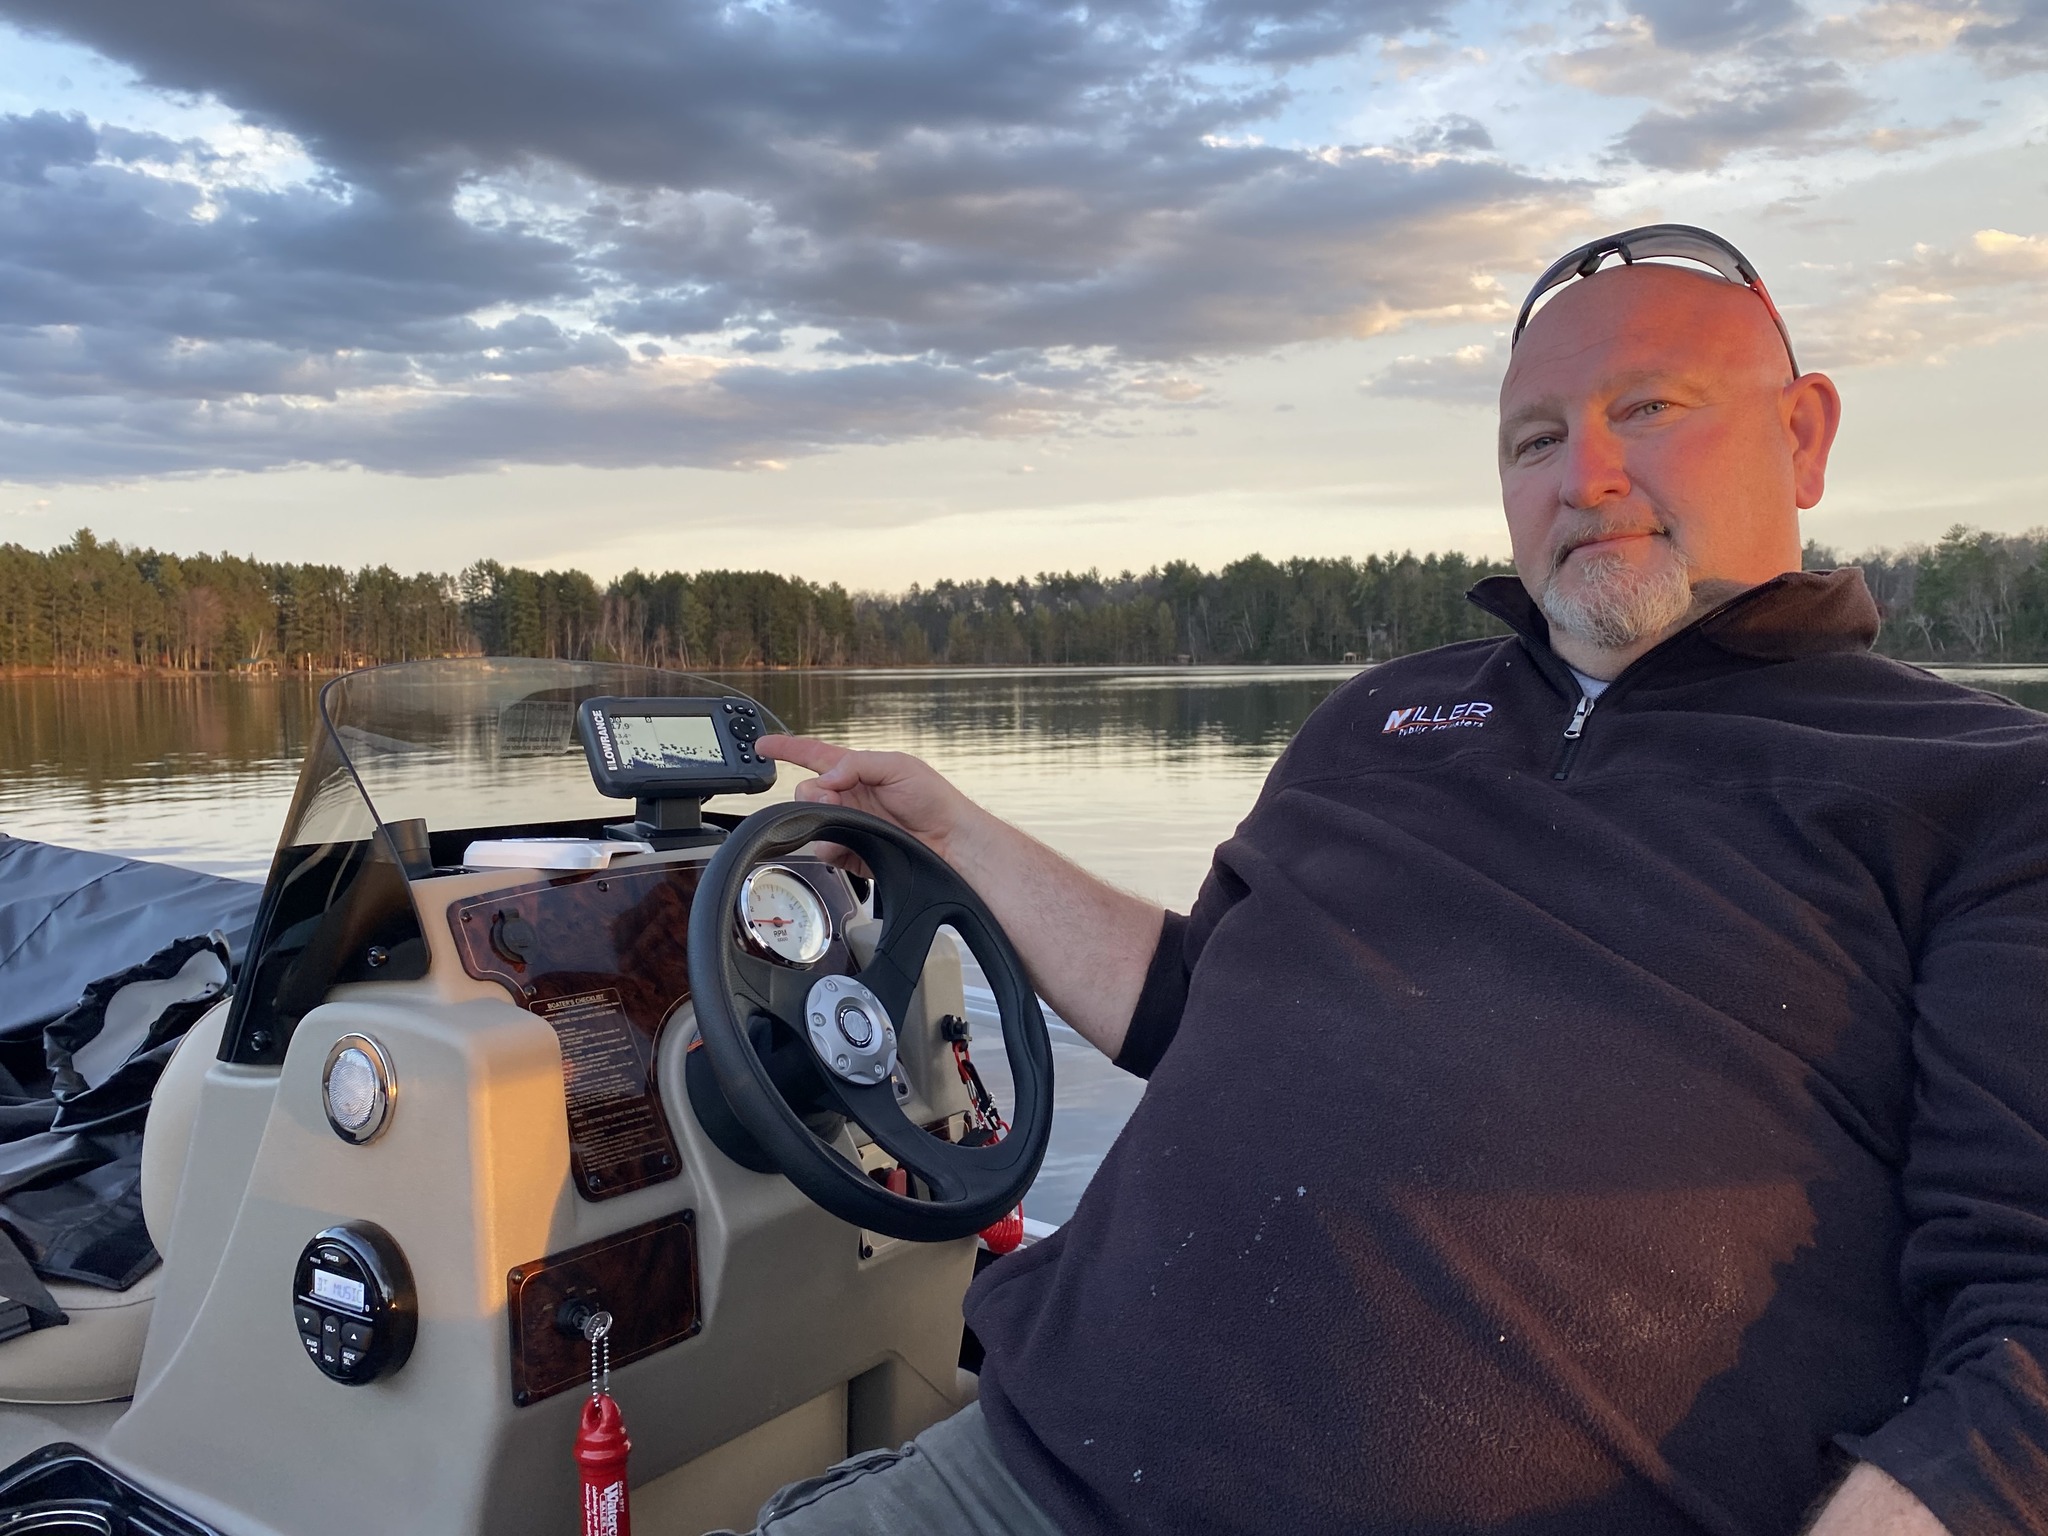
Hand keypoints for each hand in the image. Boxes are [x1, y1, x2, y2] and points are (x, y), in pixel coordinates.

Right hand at [756, 736, 980, 866]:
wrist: (950, 841)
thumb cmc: (933, 799)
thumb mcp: (899, 766)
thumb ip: (858, 765)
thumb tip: (828, 775)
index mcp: (857, 771)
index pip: (814, 754)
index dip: (788, 748)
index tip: (763, 745)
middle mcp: (849, 797)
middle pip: (807, 791)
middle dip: (812, 793)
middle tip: (834, 799)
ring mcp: (849, 824)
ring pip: (811, 821)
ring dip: (820, 819)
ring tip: (847, 820)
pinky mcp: (852, 852)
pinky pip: (825, 849)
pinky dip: (828, 846)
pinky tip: (844, 844)